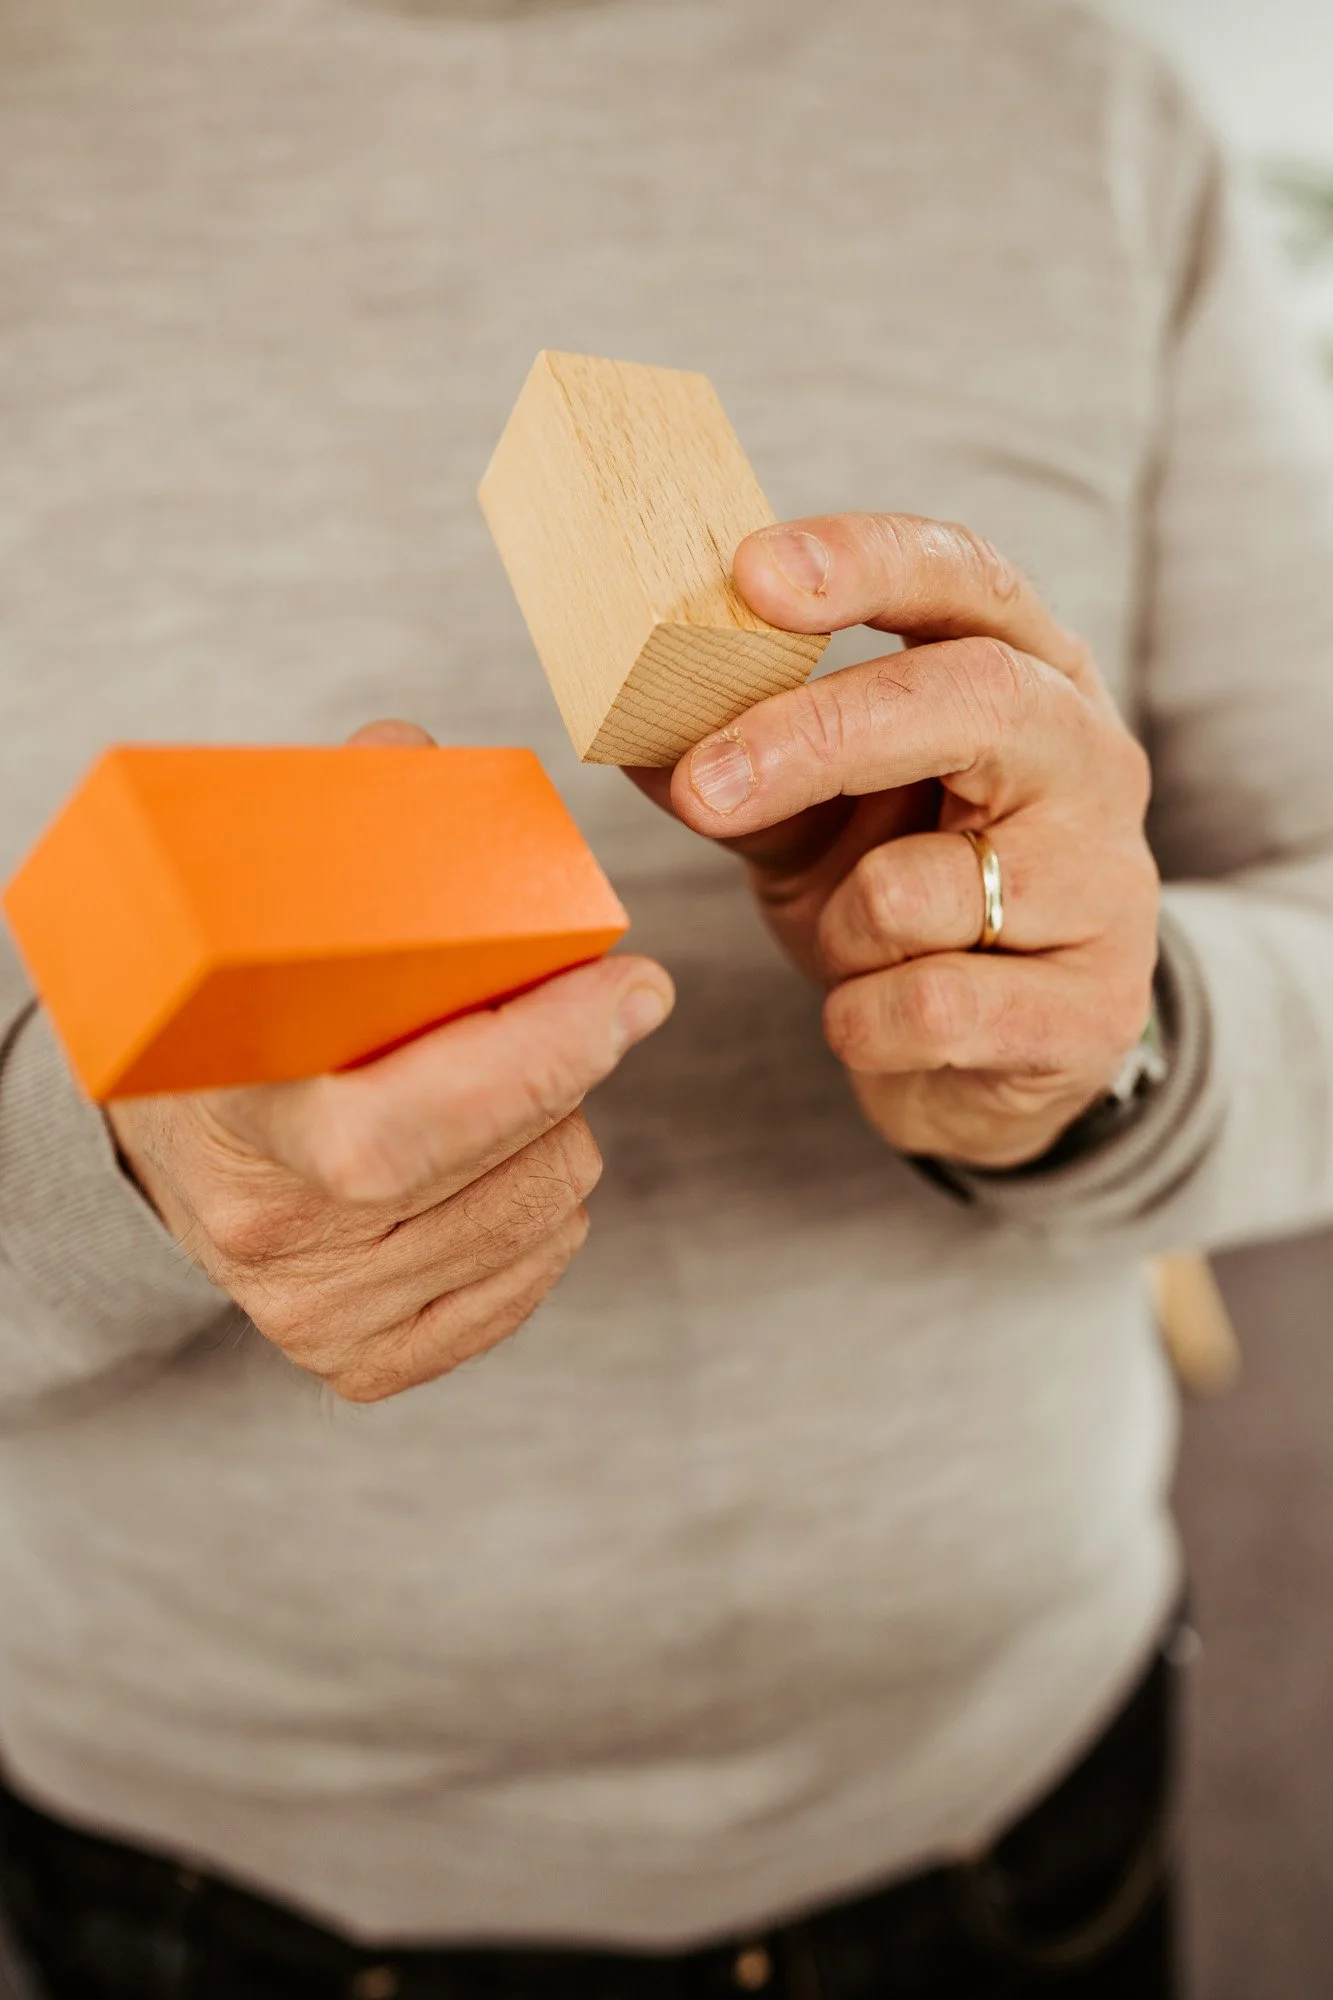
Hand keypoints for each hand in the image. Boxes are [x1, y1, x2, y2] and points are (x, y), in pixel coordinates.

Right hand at [107, 722, 673, 1400]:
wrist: (156, 1151)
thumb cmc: (226, 1018)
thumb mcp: (249, 918)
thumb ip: (336, 836)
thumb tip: (415, 761)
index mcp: (242, 1121)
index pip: (412, 1125)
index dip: (542, 1055)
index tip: (636, 987)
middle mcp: (279, 1239)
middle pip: (514, 1162)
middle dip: (569, 1070)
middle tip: (557, 1011)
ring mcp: (321, 1313)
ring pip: (547, 1214)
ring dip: (558, 1136)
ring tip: (495, 1086)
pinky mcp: (363, 1361)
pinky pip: (527, 1283)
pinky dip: (540, 1215)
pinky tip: (493, 1165)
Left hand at [645, 514, 1158, 1170]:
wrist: (987, 1064)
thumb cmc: (901, 907)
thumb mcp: (812, 818)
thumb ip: (738, 762)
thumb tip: (627, 728)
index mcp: (1028, 675)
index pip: (964, 578)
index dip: (863, 562)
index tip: (752, 573)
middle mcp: (1090, 757)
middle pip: (968, 698)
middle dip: (816, 739)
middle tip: (703, 786)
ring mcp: (1110, 883)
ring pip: (921, 888)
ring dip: (839, 930)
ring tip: (858, 952)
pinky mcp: (1098, 1006)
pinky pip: (930, 1006)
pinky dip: (863, 1022)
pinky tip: (877, 1022)